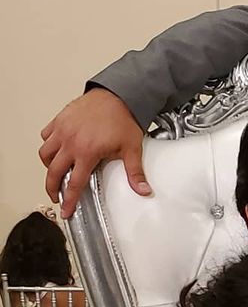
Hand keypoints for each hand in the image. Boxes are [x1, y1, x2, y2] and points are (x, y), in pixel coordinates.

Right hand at [39, 89, 148, 218]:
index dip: (69, 200)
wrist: (118, 95)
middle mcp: (70, 142)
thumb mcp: (132, 149)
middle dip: (52, 187)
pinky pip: (46, 135)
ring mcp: (62, 130)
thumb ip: (135, 173)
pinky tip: (56, 150)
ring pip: (45, 153)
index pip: (74, 183)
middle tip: (56, 196)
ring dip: (48, 166)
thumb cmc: (124, 119)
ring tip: (55, 173)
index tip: (66, 210)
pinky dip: (48, 145)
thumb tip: (144, 191)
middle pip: (53, 171)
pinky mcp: (60, 119)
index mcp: (87, 152)